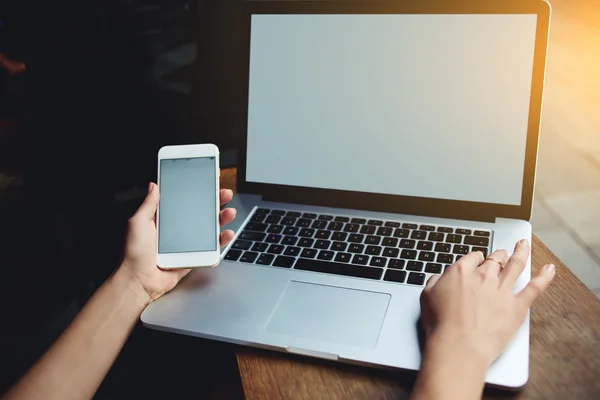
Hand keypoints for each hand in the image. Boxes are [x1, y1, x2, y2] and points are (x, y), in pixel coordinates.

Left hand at [119, 182, 236, 303]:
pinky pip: (211, 249)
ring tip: (229, 213)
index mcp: (165, 220)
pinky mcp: (194, 257)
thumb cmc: (134, 253)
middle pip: (201, 213)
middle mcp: (178, 231)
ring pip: (210, 229)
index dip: (198, 193)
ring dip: (222, 220)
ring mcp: (187, 244)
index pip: (185, 202)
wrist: (139, 280)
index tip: (209, 184)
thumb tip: (153, 186)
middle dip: (216, 203)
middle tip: (224, 195)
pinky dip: (221, 242)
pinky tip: (226, 234)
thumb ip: (148, 205)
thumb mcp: (137, 223)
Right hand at [419, 240, 554, 365]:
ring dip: (521, 252)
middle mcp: (484, 276)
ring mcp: (502, 290)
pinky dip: (544, 277)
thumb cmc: (441, 325)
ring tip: (524, 244)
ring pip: (516, 264)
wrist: (459, 345)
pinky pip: (534, 287)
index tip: (477, 260)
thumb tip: (438, 278)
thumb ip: (434, 282)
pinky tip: (549, 269)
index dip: (476, 258)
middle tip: (501, 254)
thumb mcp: (427, 297)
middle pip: (495, 259)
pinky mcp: (517, 306)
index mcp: (461, 272)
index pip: (472, 257)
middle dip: (498, 255)